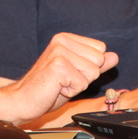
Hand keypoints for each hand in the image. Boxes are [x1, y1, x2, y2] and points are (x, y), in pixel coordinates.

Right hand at [4, 33, 118, 123]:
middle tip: (64, 80)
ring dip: (78, 84)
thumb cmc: (48, 88)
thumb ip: (95, 64)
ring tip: (60, 84)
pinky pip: (82, 83)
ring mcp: (59, 51)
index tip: (70, 73)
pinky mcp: (58, 66)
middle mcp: (62, 40)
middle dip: (85, 76)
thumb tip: (114, 56)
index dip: (89, 67)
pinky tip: (56, 88)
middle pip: (99, 60)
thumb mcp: (77, 74)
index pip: (100, 49)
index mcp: (66, 38)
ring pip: (92, 72)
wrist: (22, 100)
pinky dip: (71, 91)